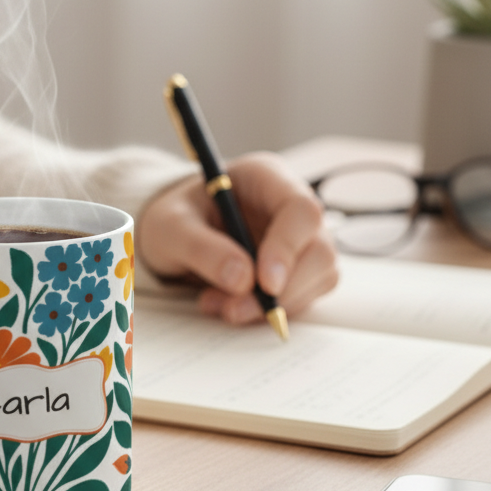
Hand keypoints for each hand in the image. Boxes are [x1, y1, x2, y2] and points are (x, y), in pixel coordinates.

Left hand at [137, 151, 337, 322]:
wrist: (171, 237)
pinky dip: (265, 312)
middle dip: (282, 290)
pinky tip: (227, 306)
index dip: (288, 248)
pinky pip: (301, 298)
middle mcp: (291, 207)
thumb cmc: (174, 219)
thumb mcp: (171, 227)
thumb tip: (243, 279)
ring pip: (317, 279)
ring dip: (270, 305)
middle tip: (233, 310)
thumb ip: (202, 248)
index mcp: (266, 178)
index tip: (264, 285)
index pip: (301, 209)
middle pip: (319, 250)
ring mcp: (300, 240)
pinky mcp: (297, 271)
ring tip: (216, 304)